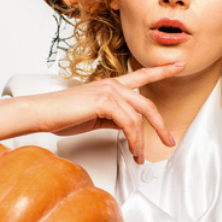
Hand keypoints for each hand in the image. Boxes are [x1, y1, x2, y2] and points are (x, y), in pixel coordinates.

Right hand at [24, 62, 183, 163]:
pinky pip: (129, 123)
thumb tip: (130, 128)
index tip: (179, 65)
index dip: (163, 70)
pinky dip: (133, 140)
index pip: (142, 75)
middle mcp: (113, 85)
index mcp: (112, 85)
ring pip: (139, 117)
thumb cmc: (63, 115)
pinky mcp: (105, 102)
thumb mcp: (96, 116)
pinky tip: (132, 151)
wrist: (43, 113)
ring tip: (140, 156)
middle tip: (169, 140)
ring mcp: (109, 91)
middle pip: (148, 104)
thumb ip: (115, 117)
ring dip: (142, 141)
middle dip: (161, 125)